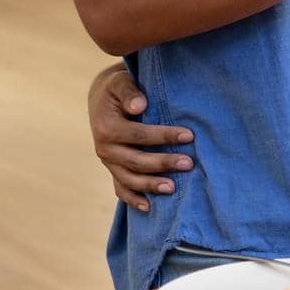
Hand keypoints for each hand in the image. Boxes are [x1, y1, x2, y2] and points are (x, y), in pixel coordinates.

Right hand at [88, 63, 194, 212]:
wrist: (101, 99)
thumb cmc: (117, 89)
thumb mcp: (120, 82)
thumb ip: (130, 92)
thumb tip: (140, 106)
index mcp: (107, 127)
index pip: (139, 135)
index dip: (164, 136)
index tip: (189, 136)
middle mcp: (104, 148)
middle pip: (136, 161)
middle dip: (163, 163)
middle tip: (189, 163)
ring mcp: (108, 162)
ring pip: (129, 179)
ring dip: (151, 185)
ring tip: (174, 188)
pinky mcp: (112, 169)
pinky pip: (120, 188)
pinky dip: (133, 199)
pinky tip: (149, 207)